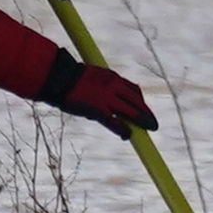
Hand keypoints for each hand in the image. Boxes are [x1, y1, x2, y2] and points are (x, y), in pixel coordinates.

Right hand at [38, 52, 156, 135]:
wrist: (59, 78)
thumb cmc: (70, 77)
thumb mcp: (93, 76)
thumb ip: (103, 85)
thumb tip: (106, 97)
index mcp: (113, 77)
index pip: (134, 90)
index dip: (141, 102)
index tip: (144, 109)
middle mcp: (114, 87)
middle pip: (137, 101)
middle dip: (146, 113)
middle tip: (153, 124)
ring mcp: (107, 99)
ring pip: (131, 111)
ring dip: (142, 121)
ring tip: (150, 129)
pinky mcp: (98, 110)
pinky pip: (115, 122)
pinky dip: (123, 130)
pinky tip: (127, 135)